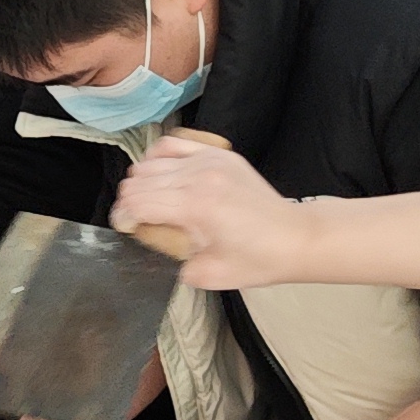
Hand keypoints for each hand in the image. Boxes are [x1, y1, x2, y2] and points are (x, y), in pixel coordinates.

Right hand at [107, 138, 316, 289]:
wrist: (296, 238)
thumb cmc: (258, 259)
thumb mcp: (208, 275)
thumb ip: (169, 260)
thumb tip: (150, 242)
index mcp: (195, 207)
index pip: (135, 203)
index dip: (123, 218)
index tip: (128, 229)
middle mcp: (199, 177)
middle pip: (137, 181)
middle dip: (130, 203)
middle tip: (141, 221)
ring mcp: (209, 160)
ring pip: (149, 162)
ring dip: (143, 183)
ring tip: (154, 201)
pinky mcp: (219, 153)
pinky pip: (172, 144)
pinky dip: (159, 158)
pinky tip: (163, 174)